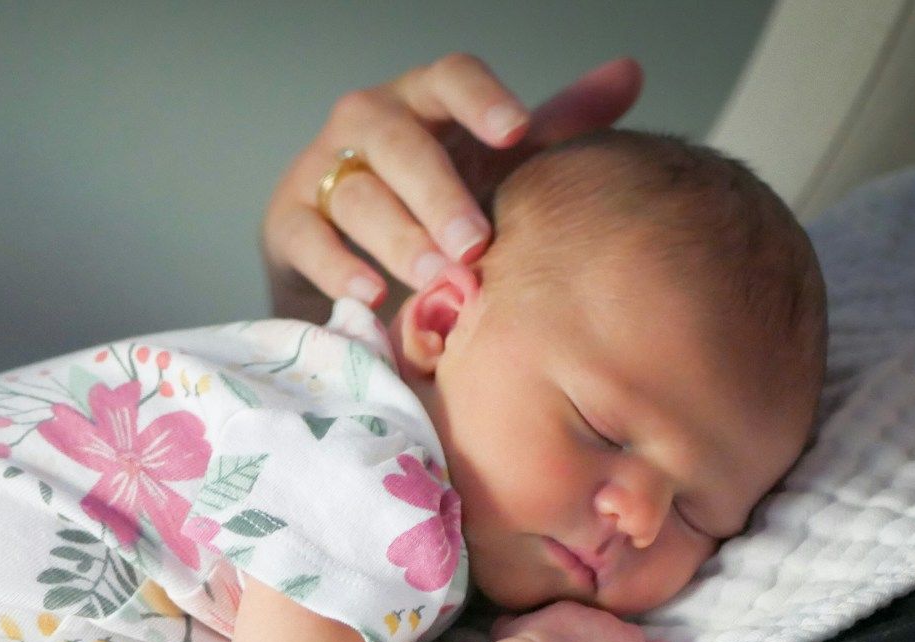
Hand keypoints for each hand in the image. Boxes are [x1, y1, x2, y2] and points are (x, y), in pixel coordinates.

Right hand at [261, 51, 643, 319]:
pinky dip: (339, 267)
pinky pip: (307, 239)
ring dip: (396, 234)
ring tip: (434, 275)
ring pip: (353, 192)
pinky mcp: (285, 224)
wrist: (352, 266)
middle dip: (437, 191)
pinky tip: (372, 295)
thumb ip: (557, 126)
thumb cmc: (436, 206)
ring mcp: (320, 171)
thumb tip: (629, 73)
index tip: (517, 131)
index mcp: (423, 101)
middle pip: (397, 139)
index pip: (449, 76)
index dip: (480, 99)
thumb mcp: (497, 167)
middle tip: (475, 242)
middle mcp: (366, 124)